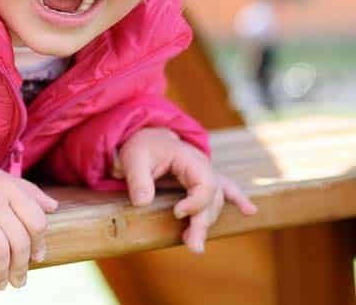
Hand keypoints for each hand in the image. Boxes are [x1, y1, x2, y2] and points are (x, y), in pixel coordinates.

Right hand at [0, 149, 57, 289]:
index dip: (39, 244)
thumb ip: (29, 191)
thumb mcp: (2, 177)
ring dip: (1, 272)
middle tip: (18, 282)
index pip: (36, 221)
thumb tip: (53, 207)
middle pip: (19, 241)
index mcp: (11, 189)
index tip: (36, 259)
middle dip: (21, 267)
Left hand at [114, 127, 256, 252]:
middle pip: (212, 199)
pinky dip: (238, 199)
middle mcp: (203, 167)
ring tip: (194, 245)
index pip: (205, 185)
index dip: (195, 203)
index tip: (176, 213)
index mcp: (189, 158)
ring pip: (215, 202)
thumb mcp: (133, 159)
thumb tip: (142, 202)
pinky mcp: (201, 181)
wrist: (144, 136)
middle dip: (202, 223)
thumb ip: (138, 180)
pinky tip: (250, 211)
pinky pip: (226, 188)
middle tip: (193, 246)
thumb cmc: (140, 147)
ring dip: (207, 223)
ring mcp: (205, 174)